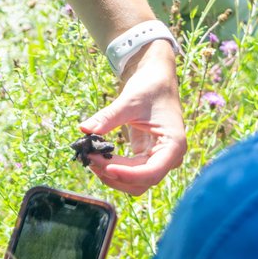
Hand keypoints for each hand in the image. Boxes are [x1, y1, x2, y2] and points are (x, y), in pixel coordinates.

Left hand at [78, 42, 185, 194]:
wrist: (156, 77)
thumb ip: (108, 117)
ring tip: (90, 158)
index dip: (128, 175)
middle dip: (115, 175)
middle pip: (142, 181)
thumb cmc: (149, 86)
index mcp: (174, 145)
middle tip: (90, 159)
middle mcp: (169, 157)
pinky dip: (113, 166)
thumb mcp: (129, 101)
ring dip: (112, 174)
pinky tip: (96, 156)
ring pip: (135, 181)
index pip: (152, 173)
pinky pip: (130, 170)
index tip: (105, 167)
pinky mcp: (146, 155)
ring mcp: (158, 158)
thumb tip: (84, 129)